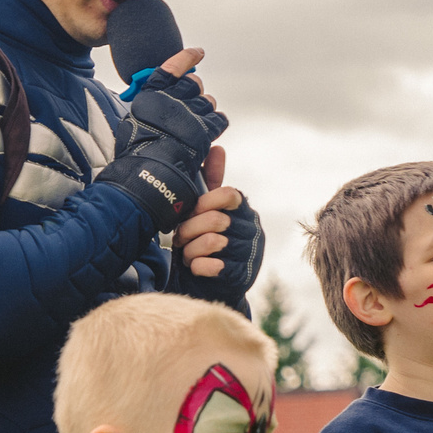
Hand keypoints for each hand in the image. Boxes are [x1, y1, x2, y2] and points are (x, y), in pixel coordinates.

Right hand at [99, 59, 229, 231]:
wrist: (148, 178)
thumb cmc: (135, 156)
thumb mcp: (131, 125)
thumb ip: (147, 107)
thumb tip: (156, 95)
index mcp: (151, 96)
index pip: (172, 68)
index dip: (187, 58)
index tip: (198, 53)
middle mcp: (172, 101)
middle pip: (194, 84)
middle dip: (195, 91)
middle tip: (191, 104)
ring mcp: (190, 115)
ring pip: (208, 102)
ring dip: (205, 110)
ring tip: (197, 123)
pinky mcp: (205, 131)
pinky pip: (218, 119)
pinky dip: (216, 123)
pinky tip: (213, 128)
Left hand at [173, 150, 242, 277]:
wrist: (208, 285)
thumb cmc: (205, 241)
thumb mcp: (207, 210)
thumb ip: (211, 181)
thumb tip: (217, 147)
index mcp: (244, 210)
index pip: (227, 194)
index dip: (203, 203)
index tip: (191, 212)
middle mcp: (252, 230)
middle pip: (215, 219)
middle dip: (189, 229)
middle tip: (180, 237)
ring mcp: (249, 254)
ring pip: (212, 242)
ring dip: (191, 249)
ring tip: (187, 253)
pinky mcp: (240, 276)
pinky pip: (211, 265)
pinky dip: (197, 266)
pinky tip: (196, 267)